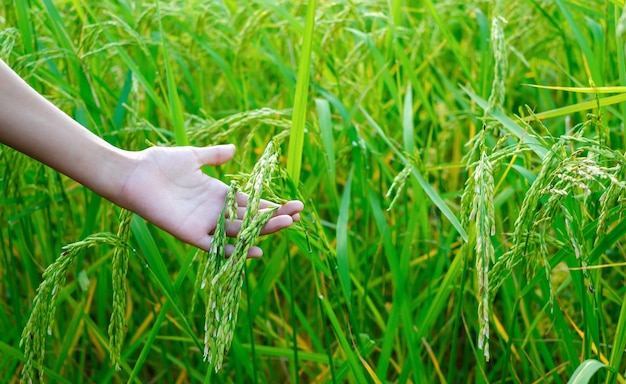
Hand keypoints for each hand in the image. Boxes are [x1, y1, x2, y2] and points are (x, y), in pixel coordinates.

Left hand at [116, 144, 302, 256]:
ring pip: (241, 231)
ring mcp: (205, 224)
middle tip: (298, 215)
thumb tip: (234, 149)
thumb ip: (214, 155)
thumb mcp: (192, 156)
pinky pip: (215, 247)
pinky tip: (254, 251)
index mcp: (219, 193)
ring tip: (287, 225)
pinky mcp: (191, 234)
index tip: (296, 205)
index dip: (273, 205)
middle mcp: (215, 211)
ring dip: (263, 230)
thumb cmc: (159, 164)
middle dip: (276, 217)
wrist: (133, 174)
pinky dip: (233, 251)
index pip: (252, 202)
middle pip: (252, 218)